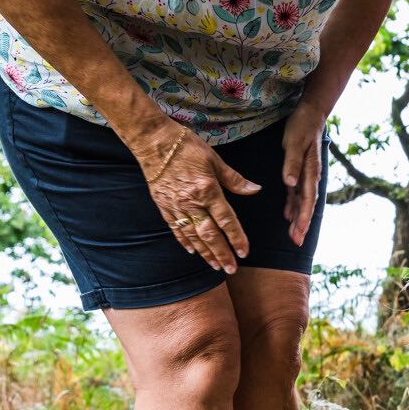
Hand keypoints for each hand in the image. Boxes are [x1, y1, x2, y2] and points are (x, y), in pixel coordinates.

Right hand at [132, 121, 260, 274]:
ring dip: (205, 253)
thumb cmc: (186, 146)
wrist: (153, 140)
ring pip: (192, 235)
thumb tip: (255, 189)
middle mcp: (191, 202)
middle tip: (231, 269)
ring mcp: (175, 205)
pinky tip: (193, 251)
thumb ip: (235, 180)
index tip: (244, 252)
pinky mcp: (163, 205)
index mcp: (207, 190)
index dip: (236, 238)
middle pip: (209, 234)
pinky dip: (184, 241)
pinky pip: (175, 228)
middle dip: (221, 254)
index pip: (226, 221)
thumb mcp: (215, 160)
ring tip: (215, 266)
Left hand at [281, 99, 327, 246]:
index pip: (308, 199)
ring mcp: (305, 174)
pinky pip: (297, 192)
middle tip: (297, 242)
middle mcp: (310, 176)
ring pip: (302, 201)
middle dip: (303, 224)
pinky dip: (293, 204)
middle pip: (307, 204)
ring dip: (298, 217)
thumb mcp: (295, 142)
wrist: (311, 113)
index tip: (300, 232)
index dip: (304, 217)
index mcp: (310, 171)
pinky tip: (288, 214)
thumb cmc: (302, 126)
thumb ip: (292, 163)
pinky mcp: (299, 170)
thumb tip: (290, 184)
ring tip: (294, 235)